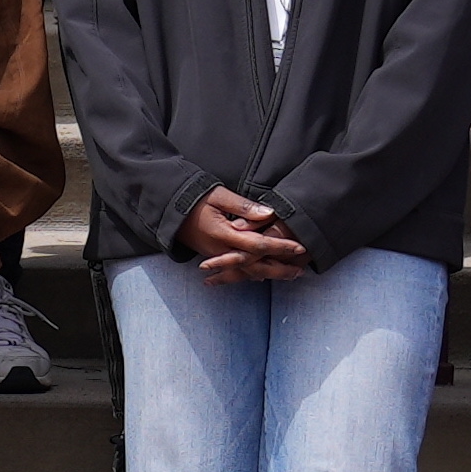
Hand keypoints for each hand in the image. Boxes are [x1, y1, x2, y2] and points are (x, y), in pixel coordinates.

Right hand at [180, 187, 307, 283]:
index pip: (259, 244)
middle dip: (280, 269)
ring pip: (247, 271)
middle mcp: (222, 249)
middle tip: (301, 270)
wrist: (169, 210)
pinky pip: (236, 270)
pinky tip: (263, 276)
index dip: (280, 246)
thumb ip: (244, 207)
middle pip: (256, 266)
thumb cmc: (195, 198)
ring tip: (289, 275)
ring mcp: (217, 255)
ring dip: (270, 274)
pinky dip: (252, 274)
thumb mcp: (219, 196)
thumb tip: (269, 213)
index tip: (300, 247)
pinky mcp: (214, 256)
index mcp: (225, 233)